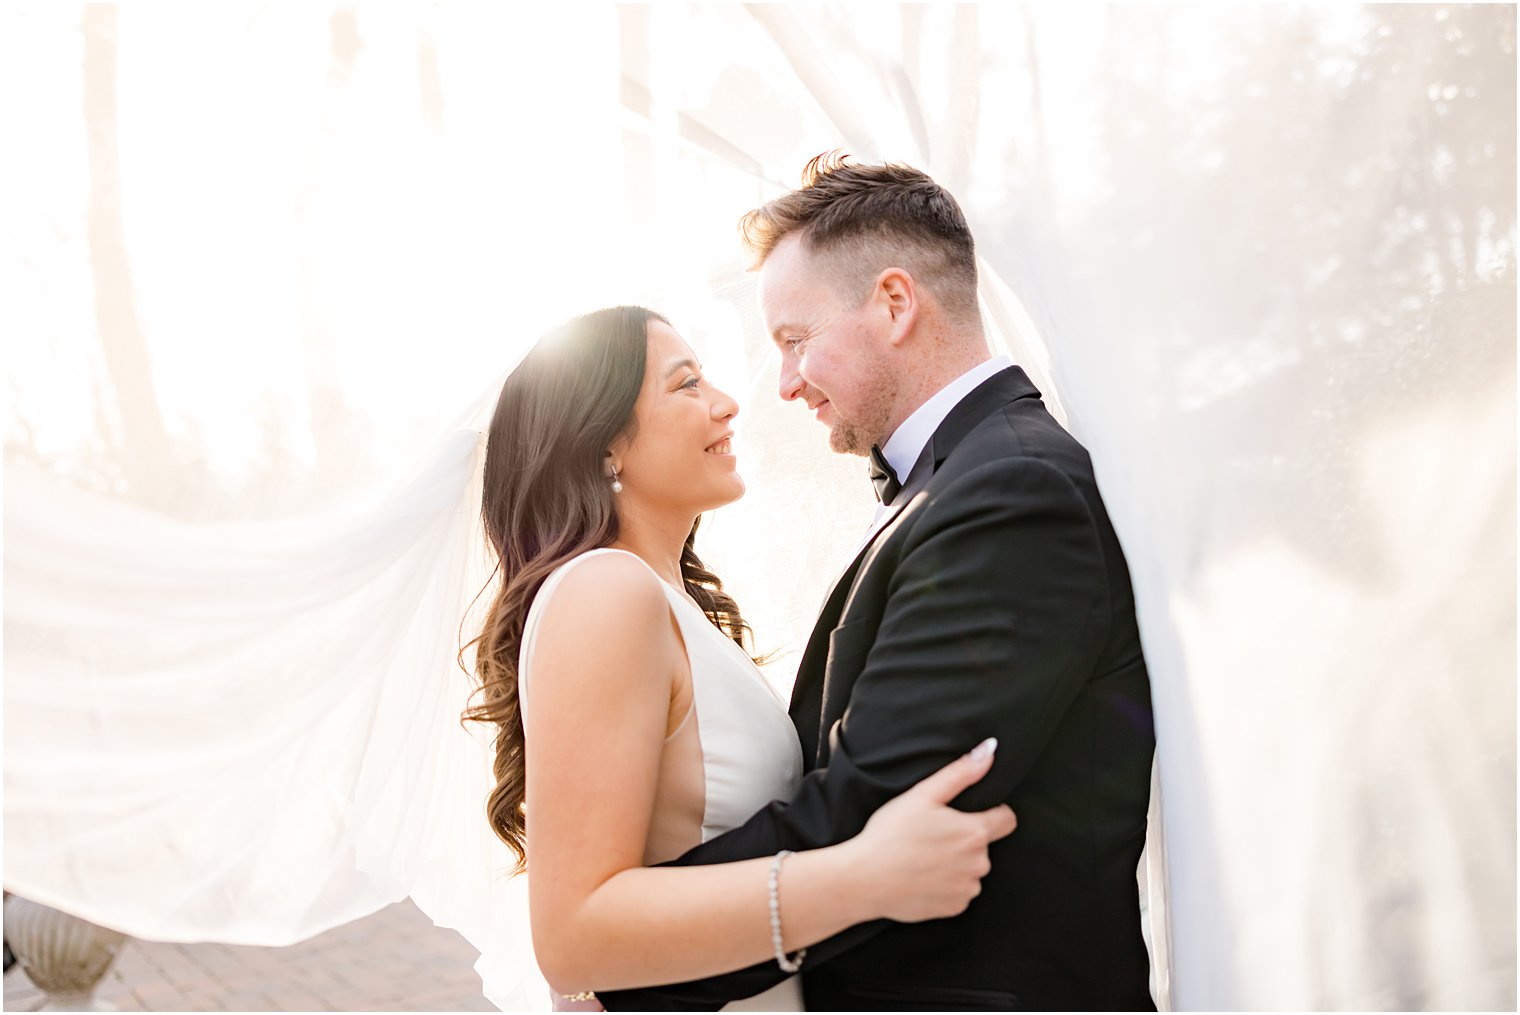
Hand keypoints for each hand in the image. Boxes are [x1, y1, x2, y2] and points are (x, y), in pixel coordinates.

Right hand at [849, 738, 1017, 922]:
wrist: (864, 880)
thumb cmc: (891, 834)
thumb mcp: (923, 795)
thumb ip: (961, 772)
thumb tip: (990, 749)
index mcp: (975, 833)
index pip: (1007, 819)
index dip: (990, 812)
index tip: (964, 814)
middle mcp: (979, 863)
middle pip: (983, 844)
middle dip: (964, 838)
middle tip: (930, 835)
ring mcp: (967, 888)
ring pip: (971, 869)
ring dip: (956, 863)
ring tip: (922, 856)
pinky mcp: (954, 908)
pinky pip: (959, 891)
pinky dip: (945, 885)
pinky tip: (921, 877)